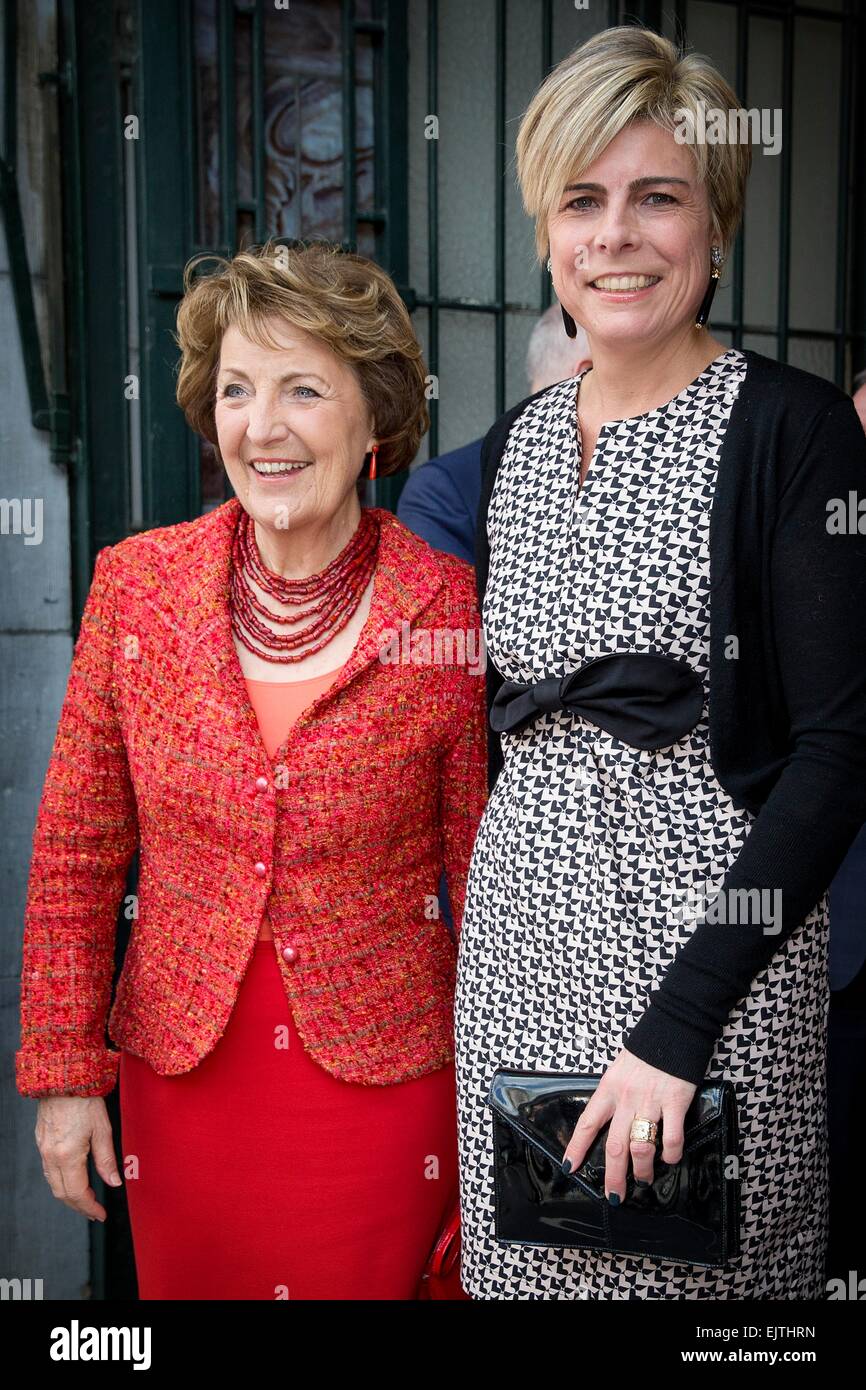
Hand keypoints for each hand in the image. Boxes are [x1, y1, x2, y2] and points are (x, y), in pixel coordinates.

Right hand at [35, 1096, 122, 1221]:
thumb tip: (114, 1183)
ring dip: (69, 1196)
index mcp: (68, 1155)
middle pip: (62, 1193)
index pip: (77, 1193)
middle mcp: (51, 1156)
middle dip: (79, 1206)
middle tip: (95, 1212)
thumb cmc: (85, 1100)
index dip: (89, 1207)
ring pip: (53, 1183)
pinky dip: (60, 1181)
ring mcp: (43, 1149)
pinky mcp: (41, 1141)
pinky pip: (49, 1170)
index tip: (101, 1214)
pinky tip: (72, 1179)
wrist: (64, 1078)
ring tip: (86, 1200)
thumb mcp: (102, 1129)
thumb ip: (107, 1160)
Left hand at [560, 1047, 696, 1202]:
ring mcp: (651, 1101)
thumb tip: (610, 1121)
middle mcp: (627, 1098)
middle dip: (613, 1176)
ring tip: (644, 1179)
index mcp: (609, 1089)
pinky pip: (671, 1138)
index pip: (587, 1123)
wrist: (673, 1029)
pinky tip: (670, 1159)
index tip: (569, 1167)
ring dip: (642, 1170)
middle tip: (613, 1195)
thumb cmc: (645, 1050)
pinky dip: (670, 1154)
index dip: (577, 1147)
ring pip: (641, 1147)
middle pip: (614, 1146)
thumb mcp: (619, 1070)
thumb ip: (614, 1095)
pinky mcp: (676, 1102)